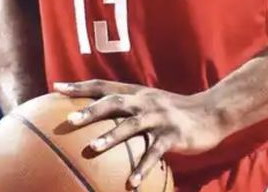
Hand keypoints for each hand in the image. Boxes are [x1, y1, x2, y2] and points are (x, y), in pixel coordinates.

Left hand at [53, 80, 223, 187]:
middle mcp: (144, 101)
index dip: (80, 86)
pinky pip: (155, 152)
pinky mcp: (173, 135)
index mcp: (136, 93)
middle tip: (68, 121)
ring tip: (92, 149)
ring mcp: (159, 117)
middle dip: (90, 111)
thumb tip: (100, 121)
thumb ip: (128, 110)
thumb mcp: (150, 104)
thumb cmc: (174, 112)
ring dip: (111, 137)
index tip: (56, 87)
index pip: (103, 85)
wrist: (210, 112)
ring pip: (131, 125)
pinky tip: (132, 184)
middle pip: (113, 102)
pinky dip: (143, 167)